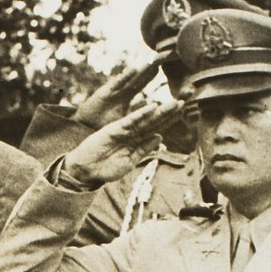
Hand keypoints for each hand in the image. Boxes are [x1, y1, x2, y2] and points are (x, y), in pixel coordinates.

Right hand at [61, 98, 195, 189]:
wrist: (86, 170)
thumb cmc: (106, 168)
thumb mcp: (130, 161)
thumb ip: (144, 149)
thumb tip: (160, 138)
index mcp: (136, 140)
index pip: (156, 128)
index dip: (169, 121)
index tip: (183, 113)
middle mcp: (131, 132)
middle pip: (154, 120)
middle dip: (169, 112)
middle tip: (184, 102)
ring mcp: (123, 129)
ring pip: (145, 118)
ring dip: (160, 111)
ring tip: (174, 103)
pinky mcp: (114, 129)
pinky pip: (130, 120)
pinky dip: (141, 114)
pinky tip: (152, 107)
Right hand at [72, 57, 165, 128]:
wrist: (84, 125)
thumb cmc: (103, 122)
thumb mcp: (124, 119)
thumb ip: (136, 114)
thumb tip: (152, 113)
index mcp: (125, 95)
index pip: (140, 83)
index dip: (150, 75)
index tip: (161, 66)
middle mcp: (120, 90)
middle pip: (137, 77)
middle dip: (147, 68)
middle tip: (159, 56)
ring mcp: (113, 91)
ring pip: (129, 78)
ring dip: (140, 70)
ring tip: (150, 60)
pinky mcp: (104, 93)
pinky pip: (116, 84)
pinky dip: (124, 77)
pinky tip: (133, 69)